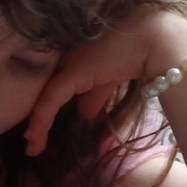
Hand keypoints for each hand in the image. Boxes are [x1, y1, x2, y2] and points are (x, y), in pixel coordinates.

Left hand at [24, 6, 186, 156]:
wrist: (154, 40)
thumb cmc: (138, 52)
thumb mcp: (110, 79)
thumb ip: (95, 94)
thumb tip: (85, 114)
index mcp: (73, 54)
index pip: (53, 84)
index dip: (46, 107)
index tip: (39, 130)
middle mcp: (64, 55)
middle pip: (44, 89)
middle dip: (38, 116)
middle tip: (33, 141)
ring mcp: (66, 62)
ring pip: (43, 97)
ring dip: (37, 125)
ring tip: (32, 146)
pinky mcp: (71, 72)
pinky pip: (50, 101)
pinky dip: (40, 122)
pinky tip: (34, 140)